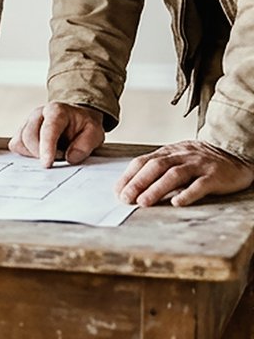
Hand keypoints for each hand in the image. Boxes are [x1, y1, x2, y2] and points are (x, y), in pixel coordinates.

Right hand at [8, 101, 104, 166]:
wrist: (75, 119)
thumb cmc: (83, 126)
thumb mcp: (95, 133)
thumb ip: (85, 144)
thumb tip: (70, 158)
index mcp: (57, 110)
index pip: (48, 129)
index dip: (46, 147)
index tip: (47, 164)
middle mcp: (38, 113)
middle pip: (29, 136)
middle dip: (42, 153)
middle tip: (60, 156)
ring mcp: (27, 121)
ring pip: (20, 142)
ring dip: (34, 154)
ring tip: (52, 152)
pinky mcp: (21, 131)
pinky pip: (16, 145)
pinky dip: (26, 154)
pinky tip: (41, 153)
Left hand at [115, 139, 253, 206]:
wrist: (235, 156)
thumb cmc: (201, 162)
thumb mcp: (178, 159)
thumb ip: (160, 169)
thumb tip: (134, 187)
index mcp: (170, 151)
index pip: (144, 161)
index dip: (129, 175)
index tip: (118, 191)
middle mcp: (182, 155)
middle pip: (156, 166)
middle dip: (138, 182)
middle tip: (126, 198)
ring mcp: (198, 165)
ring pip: (174, 174)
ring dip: (156, 188)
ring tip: (144, 202)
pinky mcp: (215, 176)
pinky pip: (200, 185)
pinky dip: (187, 194)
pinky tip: (177, 203)